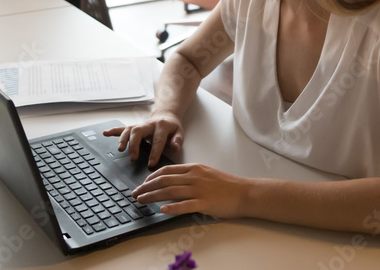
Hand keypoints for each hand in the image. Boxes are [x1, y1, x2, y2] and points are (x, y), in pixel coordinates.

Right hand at [103, 114, 184, 167]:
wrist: (165, 116)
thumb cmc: (171, 128)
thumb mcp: (179, 132)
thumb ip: (177, 140)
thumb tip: (175, 148)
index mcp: (161, 126)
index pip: (157, 140)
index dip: (154, 152)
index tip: (151, 164)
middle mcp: (148, 124)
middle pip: (139, 132)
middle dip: (134, 145)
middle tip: (133, 158)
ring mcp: (139, 125)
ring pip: (129, 130)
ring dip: (123, 139)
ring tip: (120, 149)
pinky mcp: (133, 127)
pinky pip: (122, 128)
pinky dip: (113, 131)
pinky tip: (105, 133)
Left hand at [132, 164, 250, 218]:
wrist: (244, 192)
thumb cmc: (226, 185)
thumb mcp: (206, 173)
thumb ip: (190, 175)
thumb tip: (173, 181)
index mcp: (193, 169)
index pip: (166, 171)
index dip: (151, 177)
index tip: (143, 184)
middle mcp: (194, 177)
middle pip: (164, 181)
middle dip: (146, 187)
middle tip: (135, 194)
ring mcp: (199, 190)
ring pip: (170, 192)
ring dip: (153, 197)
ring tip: (142, 201)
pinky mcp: (204, 203)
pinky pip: (184, 205)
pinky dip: (172, 207)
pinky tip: (162, 209)